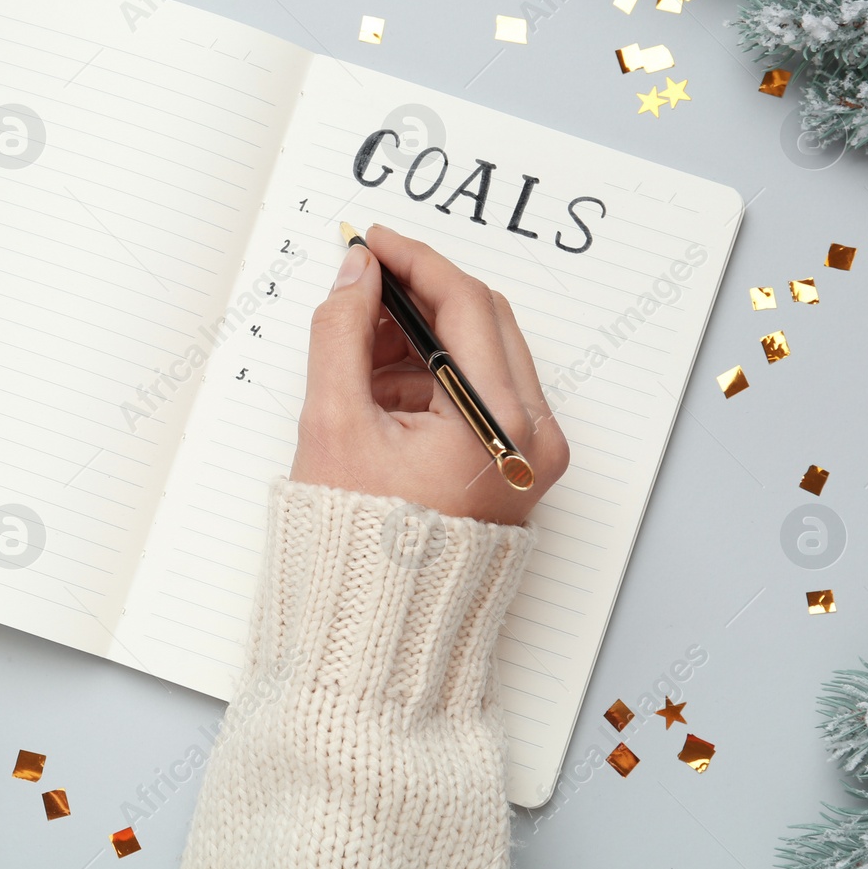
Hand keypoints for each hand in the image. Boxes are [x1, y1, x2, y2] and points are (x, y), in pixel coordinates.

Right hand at [290, 225, 568, 523]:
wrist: (380, 626)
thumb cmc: (358, 544)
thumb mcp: (334, 423)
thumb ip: (341, 333)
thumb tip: (356, 272)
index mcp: (501, 424)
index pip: (465, 305)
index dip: (413, 263)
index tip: (372, 242)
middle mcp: (533, 435)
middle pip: (483, 321)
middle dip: (419, 296)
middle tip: (361, 285)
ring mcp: (531, 451)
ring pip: (482, 352)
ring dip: (422, 335)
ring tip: (358, 346)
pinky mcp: (516, 462)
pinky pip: (480, 390)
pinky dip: (432, 373)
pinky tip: (380, 382)